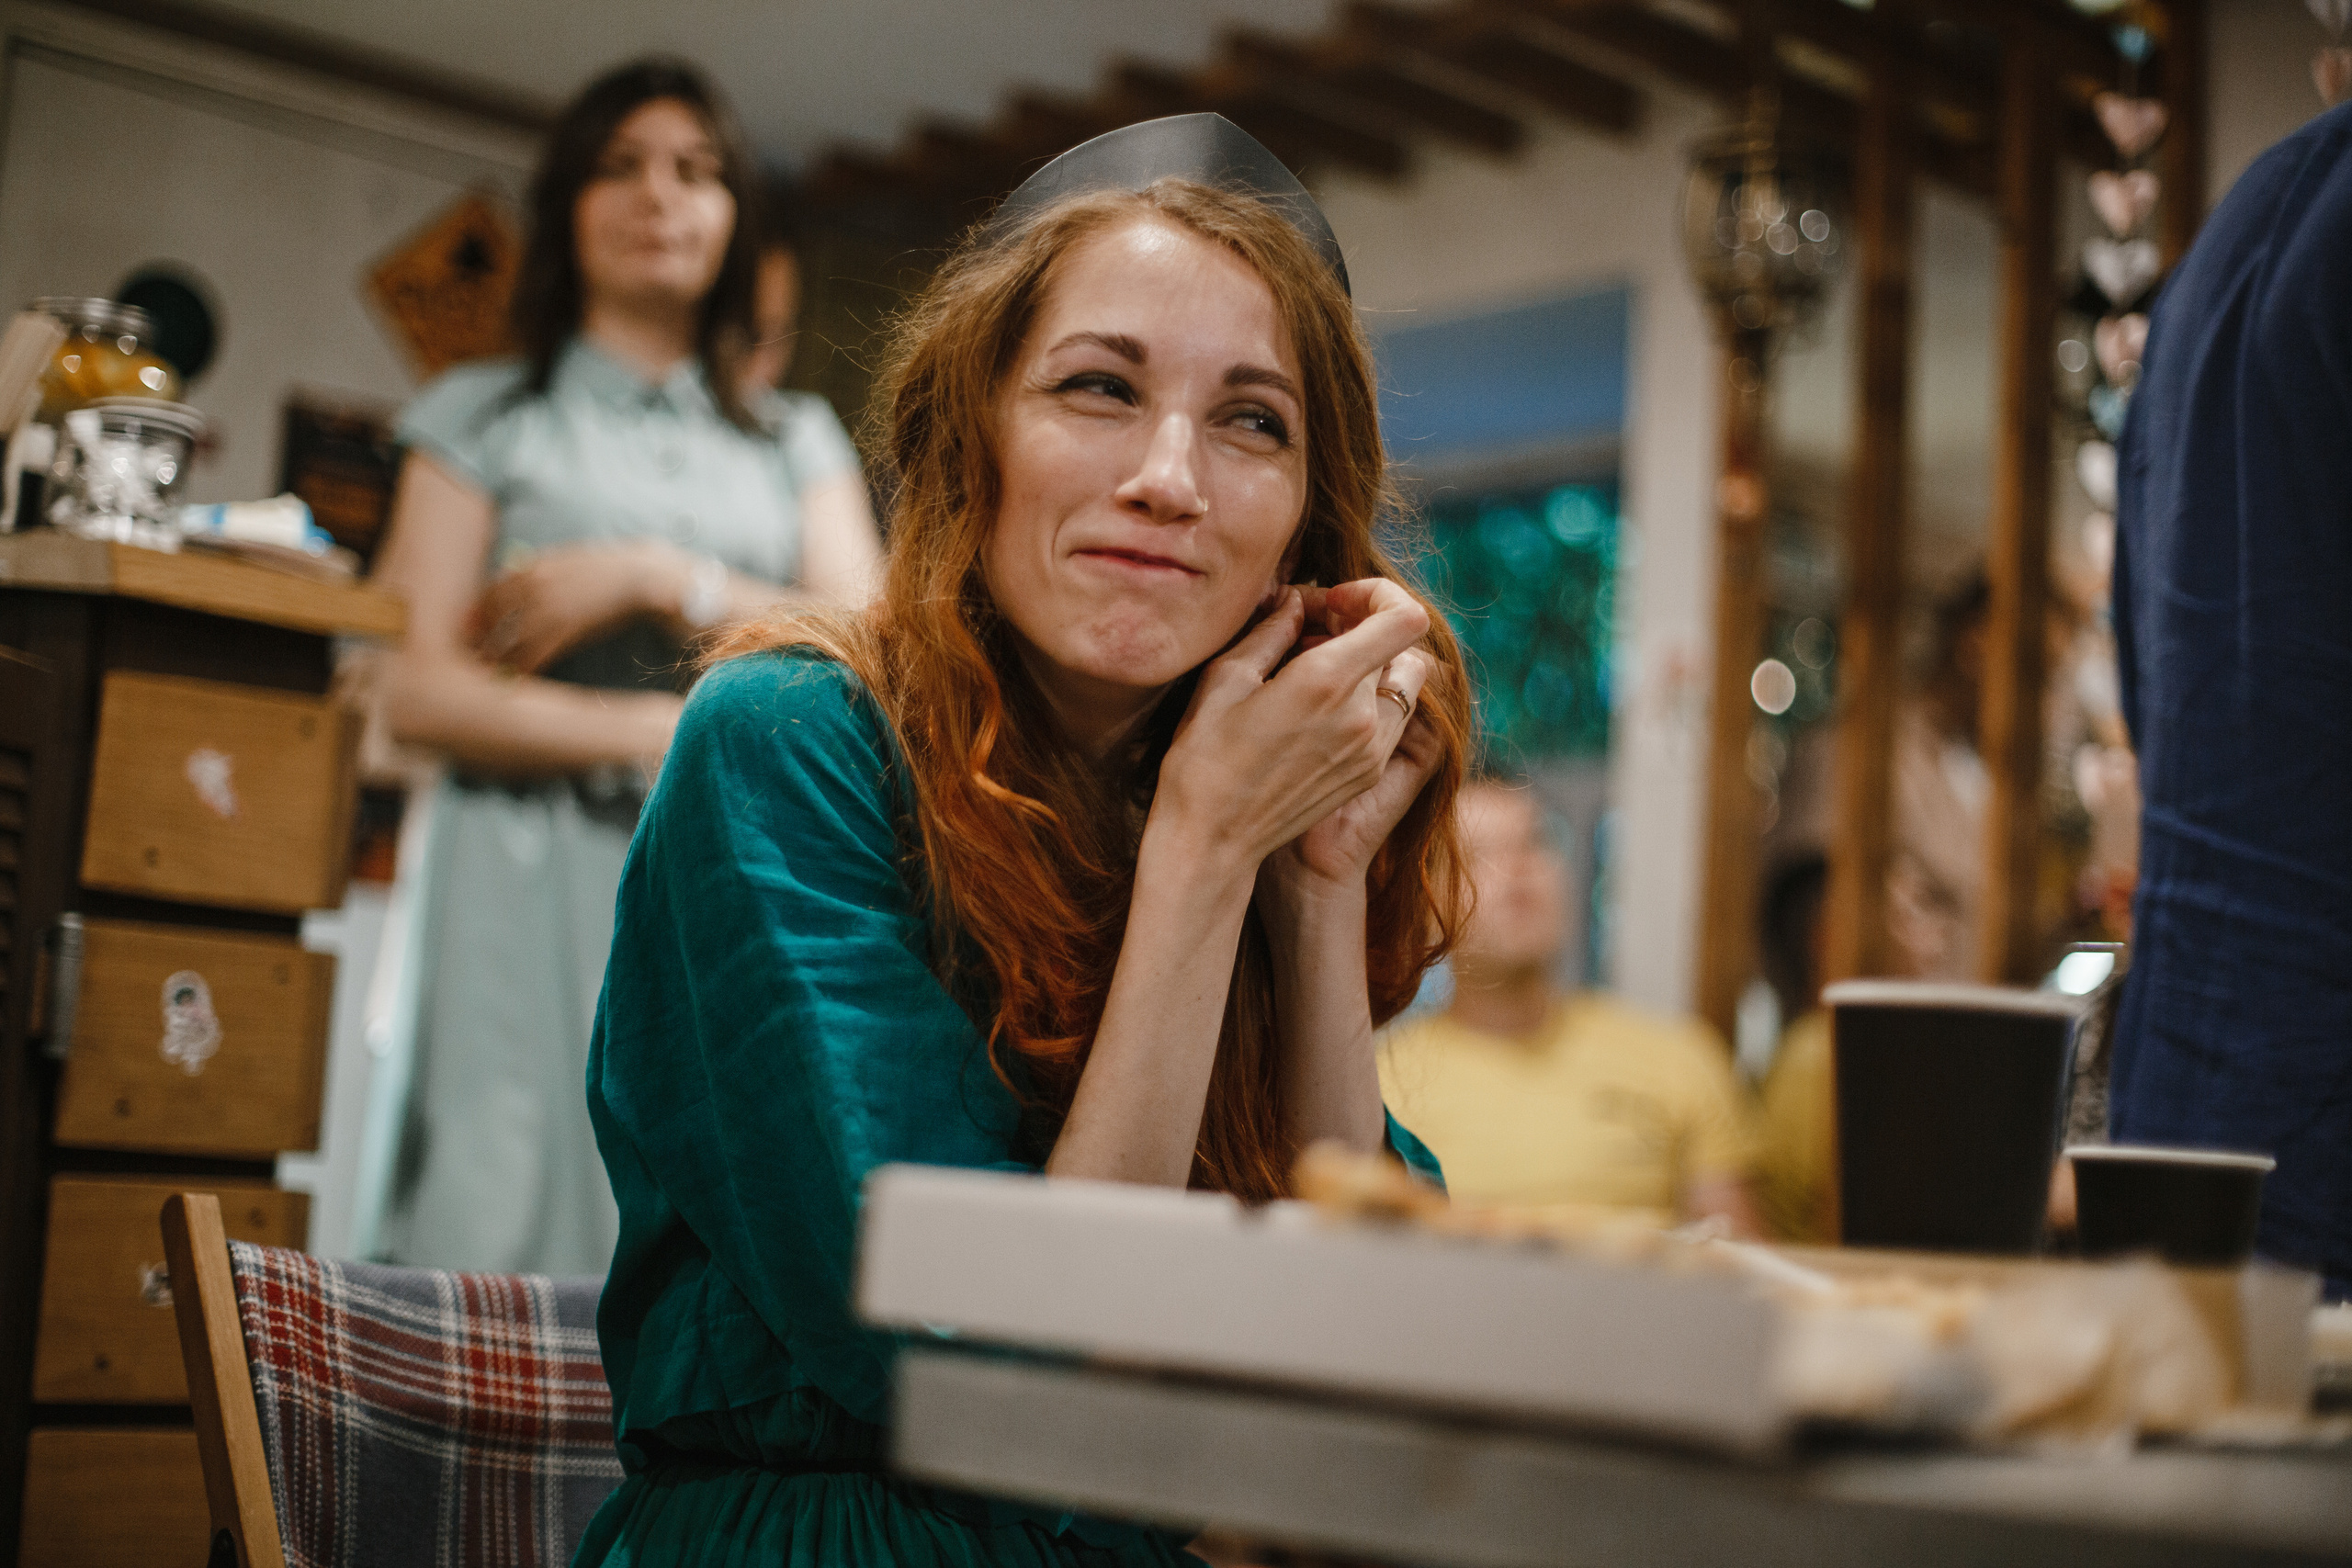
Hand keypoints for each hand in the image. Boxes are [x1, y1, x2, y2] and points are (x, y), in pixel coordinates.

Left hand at [467, 540, 688, 672]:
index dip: (476, 615)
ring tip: (489, 675)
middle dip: (479, 640)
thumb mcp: (563, 558)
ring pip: (507, 642)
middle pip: (490, 620)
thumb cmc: (604, 568)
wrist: (638, 575)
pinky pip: (531, 657)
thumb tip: (512, 580)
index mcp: (530, 568)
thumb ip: (535, 570)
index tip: (470, 630)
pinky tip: (518, 680)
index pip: (489, 593)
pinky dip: (522, 671)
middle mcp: (531, 588)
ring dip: (495, 660)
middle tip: (473, 658)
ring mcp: (546, 611)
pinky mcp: (563, 632)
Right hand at [1152, 578, 1431, 876]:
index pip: (1405, 618)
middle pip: (1399, 645)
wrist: (1212, 841)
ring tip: (1316, 668)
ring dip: (1371, 663)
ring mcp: (1373, 750)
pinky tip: (1318, 706)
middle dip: (1359, 625)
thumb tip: (1297, 600)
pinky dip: (1368, 698)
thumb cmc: (1203, 757)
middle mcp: (1363, 716)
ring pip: (1403, 681)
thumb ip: (1271, 629)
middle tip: (1308, 630)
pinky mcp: (1369, 773)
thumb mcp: (1225, 678)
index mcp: (1328, 682)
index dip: (1378, 595)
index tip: (1333, 601)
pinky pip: (1391, 717)